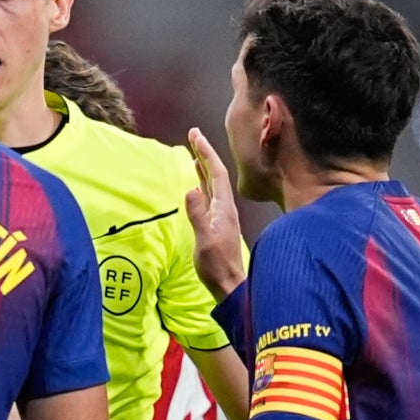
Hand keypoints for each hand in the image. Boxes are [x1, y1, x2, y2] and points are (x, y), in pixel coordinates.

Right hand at [182, 129, 245, 300]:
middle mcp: (225, 207)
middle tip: (193, 134)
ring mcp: (222, 215)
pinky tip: (197, 181)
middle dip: (204, 153)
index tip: (195, 135)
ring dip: (203, 165)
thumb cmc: (217, 266)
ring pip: (213, 183)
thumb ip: (197, 215)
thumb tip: (190, 189)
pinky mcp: (217, 223)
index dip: (206, 152)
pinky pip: (210, 195)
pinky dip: (202, 182)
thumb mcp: (204, 240)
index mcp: (224, 208)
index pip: (216, 172)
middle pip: (215, 173)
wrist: (230, 285)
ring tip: (194, 151)